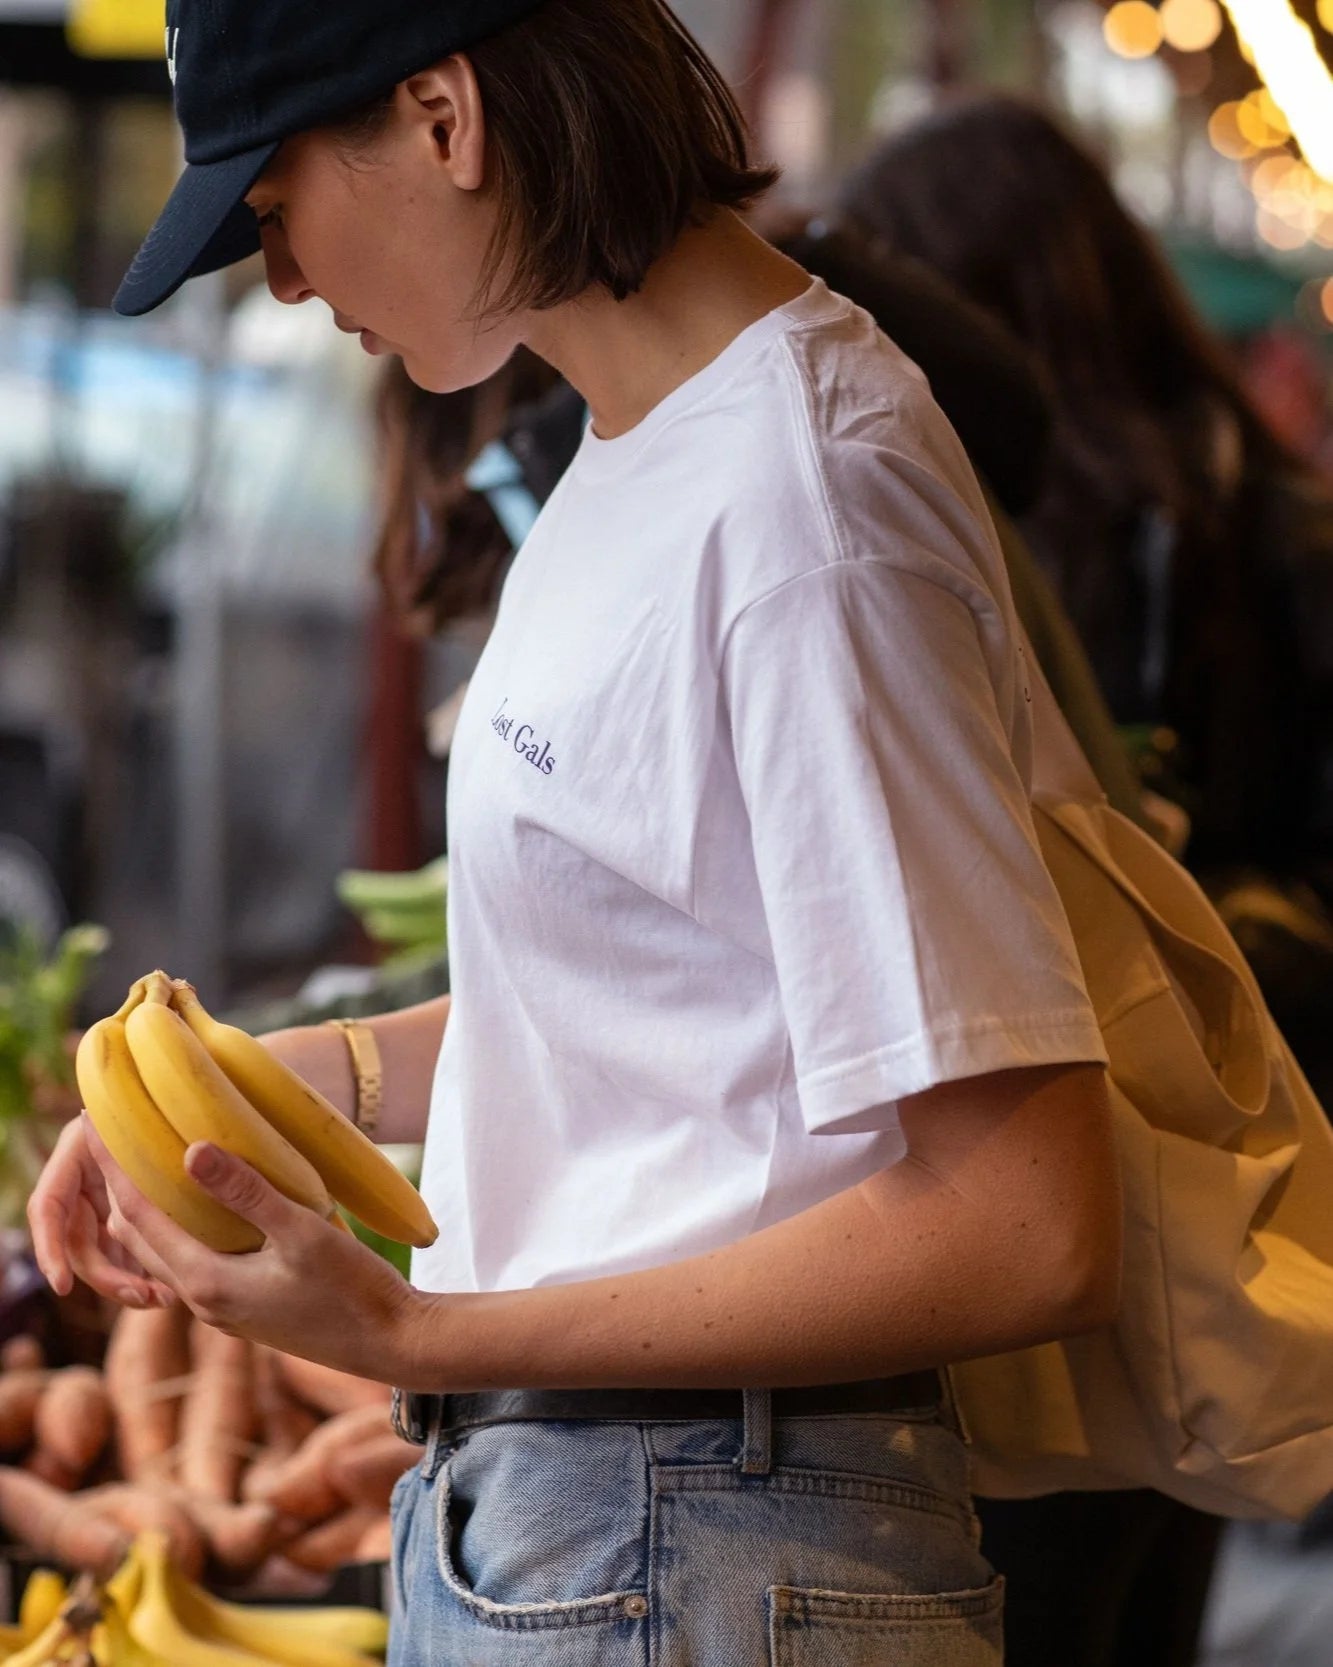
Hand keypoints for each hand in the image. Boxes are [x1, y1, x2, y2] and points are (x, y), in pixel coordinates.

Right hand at [28, 1116, 173, 1307]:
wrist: (190, 1099)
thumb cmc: (175, 1103)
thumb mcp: (157, 1123)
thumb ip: (142, 1151)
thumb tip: (155, 1181)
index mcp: (77, 1153)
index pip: (46, 1209)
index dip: (50, 1249)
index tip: (62, 1286)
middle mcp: (83, 1180)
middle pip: (77, 1243)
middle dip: (106, 1278)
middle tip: (144, 1297)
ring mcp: (101, 1200)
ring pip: (101, 1256)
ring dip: (125, 1283)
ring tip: (163, 1299)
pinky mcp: (124, 1216)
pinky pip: (124, 1254)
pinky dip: (141, 1273)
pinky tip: (168, 1290)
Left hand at [85, 1116, 428, 1381]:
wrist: (391, 1344)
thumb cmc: (353, 1289)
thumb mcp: (303, 1232)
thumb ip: (248, 1193)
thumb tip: (190, 1149)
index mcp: (206, 1282)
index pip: (140, 1216)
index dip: (116, 1166)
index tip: (97, 1120)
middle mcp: (203, 1300)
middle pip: (139, 1236)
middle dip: (121, 1184)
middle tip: (113, 1130)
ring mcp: (222, 1308)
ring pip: (164, 1250)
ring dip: (148, 1206)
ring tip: (145, 1157)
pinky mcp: (244, 1306)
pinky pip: (192, 1260)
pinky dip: (179, 1225)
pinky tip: (197, 1201)